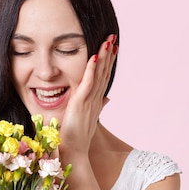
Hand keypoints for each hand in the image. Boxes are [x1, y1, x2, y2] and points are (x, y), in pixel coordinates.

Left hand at [59, 34, 117, 153]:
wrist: (75, 152)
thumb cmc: (77, 138)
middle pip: (104, 73)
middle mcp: (95, 100)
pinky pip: (88, 83)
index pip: (103, 78)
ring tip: (108, 41)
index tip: (113, 48)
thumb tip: (107, 99)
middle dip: (109, 55)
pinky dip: (91, 69)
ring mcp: (89, 101)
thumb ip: (98, 106)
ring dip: (104, 57)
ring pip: (98, 75)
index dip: (108, 62)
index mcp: (95, 102)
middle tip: (113, 38)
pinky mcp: (81, 104)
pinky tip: (94, 56)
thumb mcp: (88, 118)